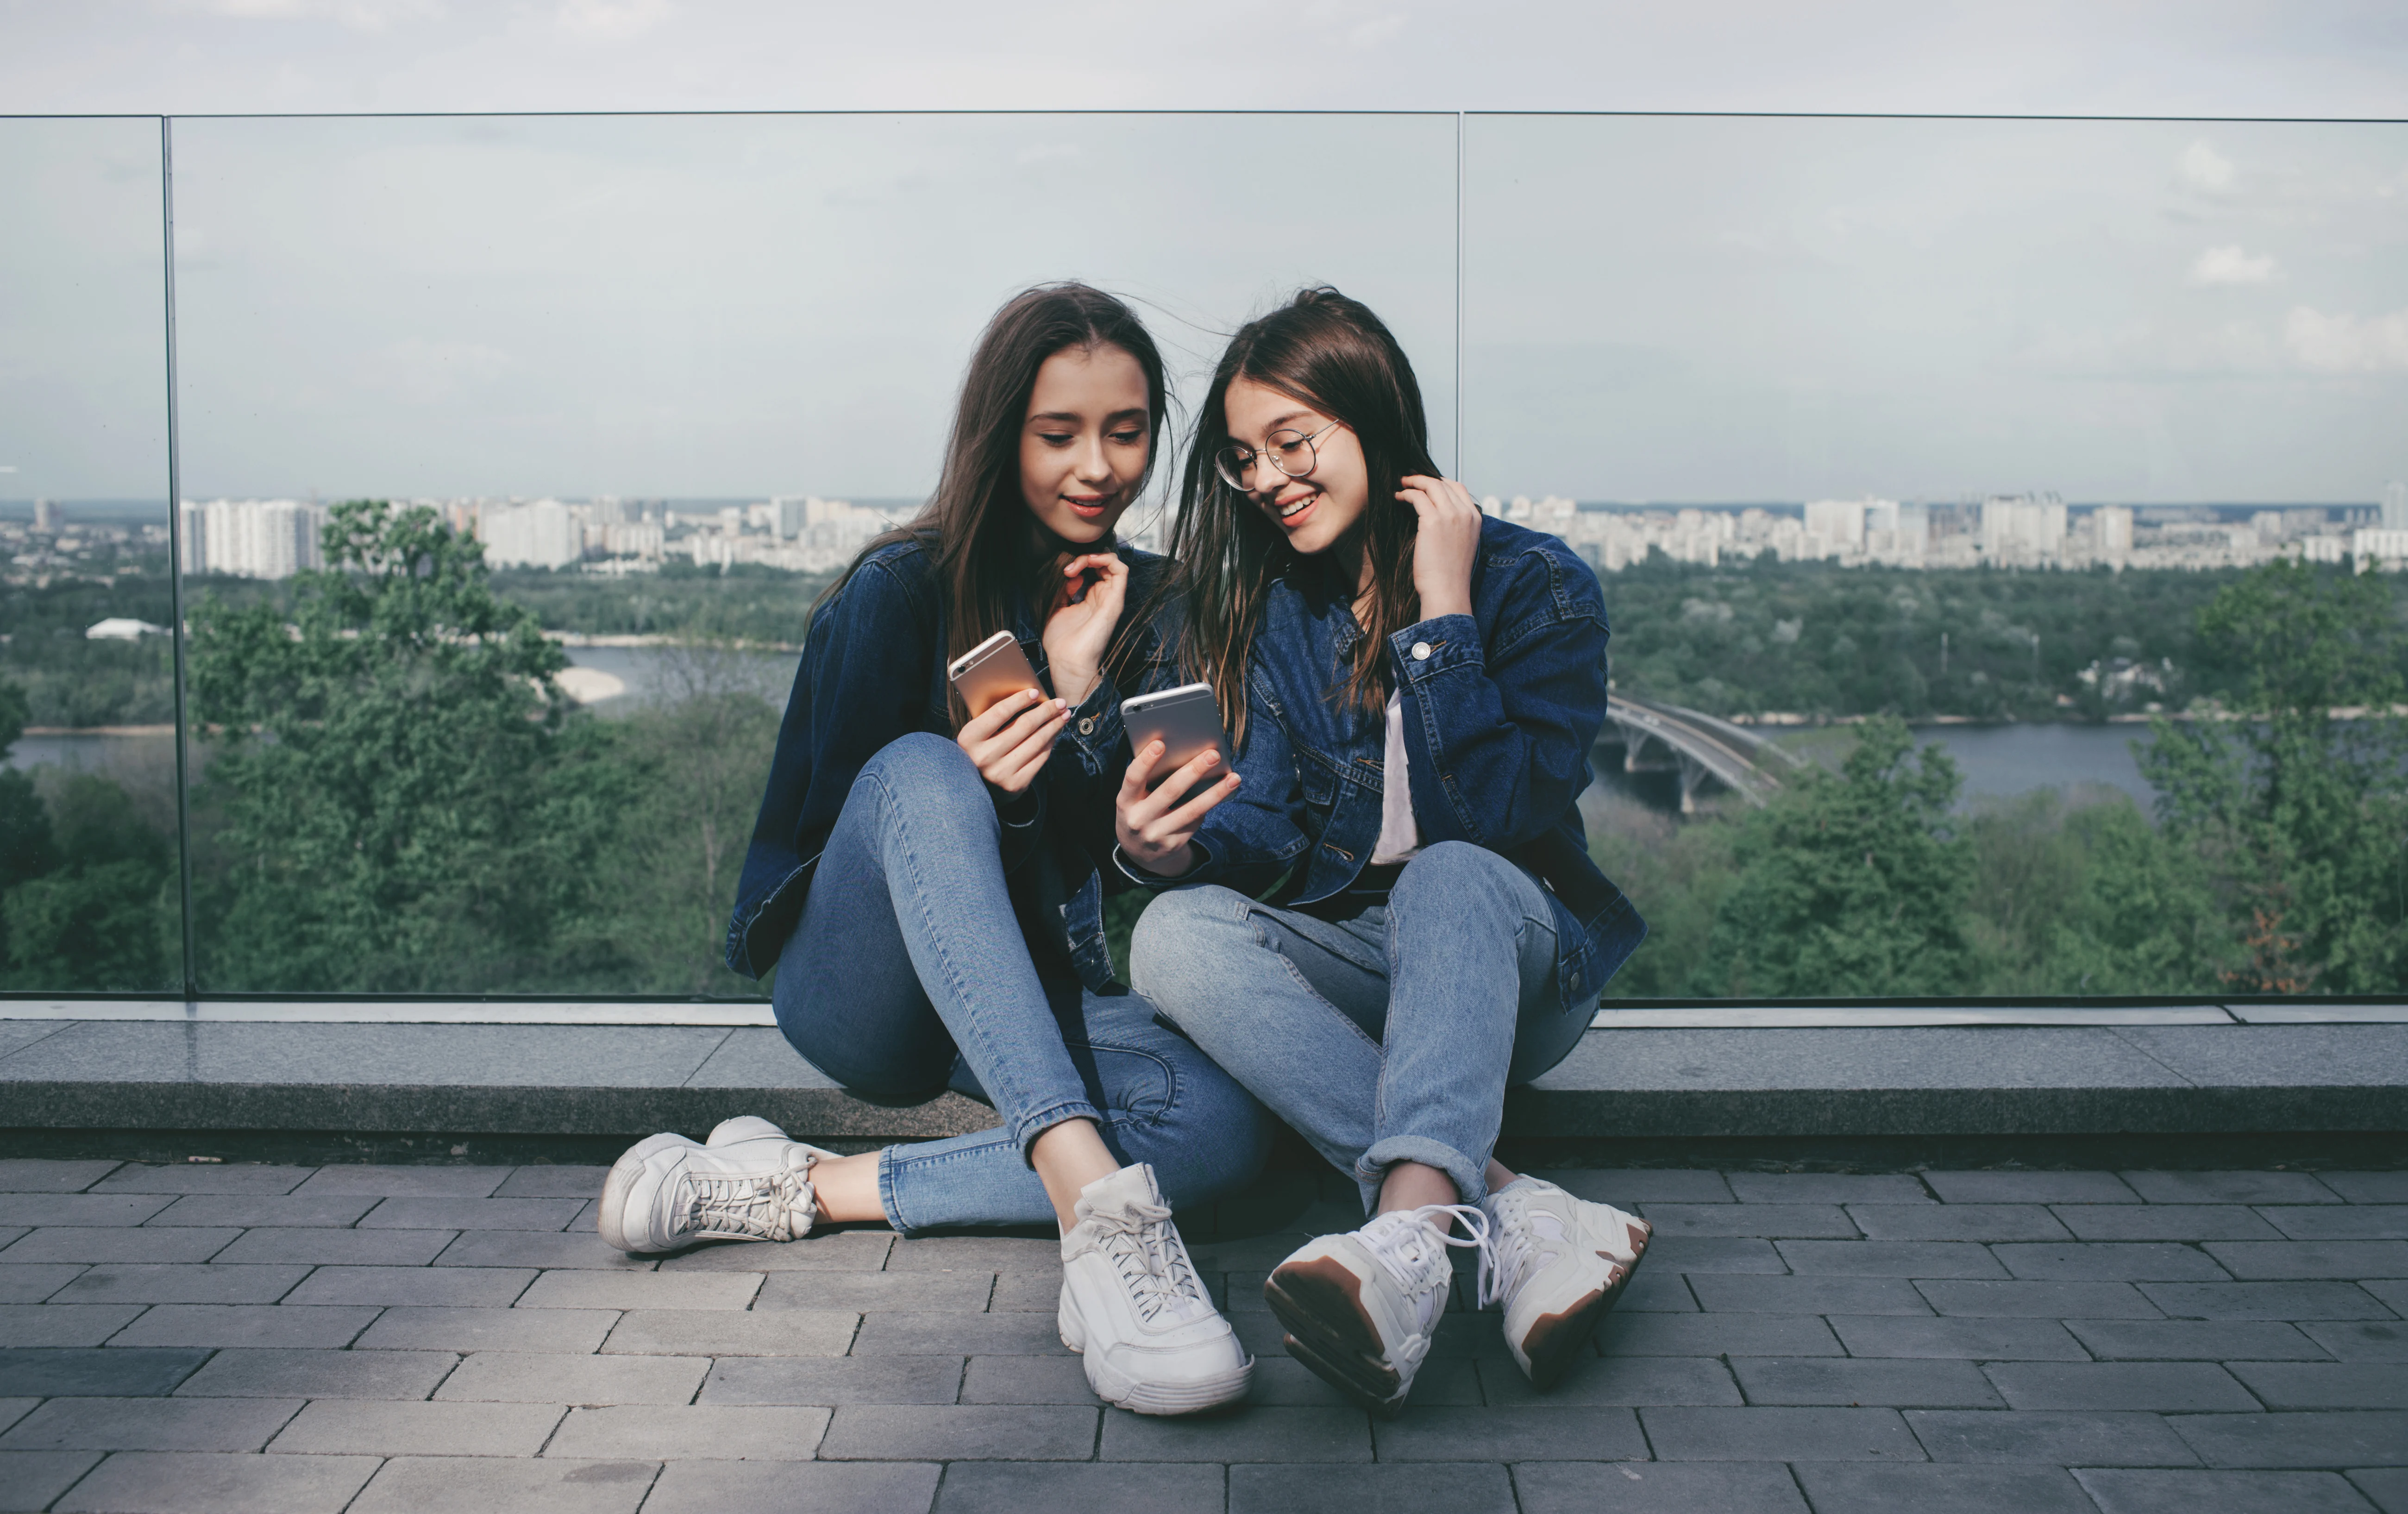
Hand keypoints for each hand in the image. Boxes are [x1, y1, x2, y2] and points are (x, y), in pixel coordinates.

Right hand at [957, 686, 1067, 794]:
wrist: (974, 787)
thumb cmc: (978, 751)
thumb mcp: (976, 733)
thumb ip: (993, 717)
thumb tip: (1029, 698)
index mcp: (970, 738)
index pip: (1000, 712)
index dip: (1020, 700)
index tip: (1036, 692)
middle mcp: (984, 756)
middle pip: (1024, 726)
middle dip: (1046, 711)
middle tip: (1060, 702)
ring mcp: (1001, 772)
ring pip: (1036, 741)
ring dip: (1054, 726)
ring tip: (1063, 716)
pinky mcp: (1016, 784)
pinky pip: (1040, 758)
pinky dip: (1050, 743)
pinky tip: (1054, 733)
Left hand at [1040, 551, 1128, 706]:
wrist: (1067, 660)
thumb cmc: (1061, 642)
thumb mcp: (1056, 609)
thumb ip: (1063, 591)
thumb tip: (1070, 576)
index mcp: (1092, 599)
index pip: (1094, 570)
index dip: (1079, 564)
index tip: (1063, 572)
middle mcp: (1104, 598)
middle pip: (1104, 564)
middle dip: (1085, 558)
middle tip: (1069, 568)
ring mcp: (1111, 599)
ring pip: (1114, 563)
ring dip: (1095, 557)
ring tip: (1080, 563)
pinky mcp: (1115, 601)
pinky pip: (1121, 571)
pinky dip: (1106, 559)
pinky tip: (1090, 562)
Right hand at [1115, 740, 1240, 876]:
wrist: (1139, 852)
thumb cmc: (1140, 811)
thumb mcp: (1134, 798)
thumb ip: (1148, 780)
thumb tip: (1183, 753)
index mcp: (1125, 802)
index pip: (1133, 778)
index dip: (1145, 761)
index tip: (1160, 743)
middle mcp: (1138, 820)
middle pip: (1170, 791)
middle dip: (1194, 770)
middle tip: (1213, 754)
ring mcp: (1156, 835)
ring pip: (1192, 810)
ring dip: (1216, 793)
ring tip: (1234, 778)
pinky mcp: (1173, 845)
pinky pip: (1196, 821)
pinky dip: (1208, 805)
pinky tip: (1222, 793)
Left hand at [1396, 475, 1480, 620]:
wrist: (1447, 591)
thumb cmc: (1450, 574)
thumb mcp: (1463, 545)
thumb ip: (1457, 527)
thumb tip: (1438, 517)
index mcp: (1475, 519)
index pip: (1458, 488)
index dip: (1441, 481)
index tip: (1427, 482)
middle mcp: (1465, 513)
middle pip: (1444, 483)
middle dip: (1424, 478)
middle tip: (1409, 478)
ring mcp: (1450, 515)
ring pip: (1430, 485)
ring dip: (1414, 482)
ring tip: (1402, 484)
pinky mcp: (1432, 521)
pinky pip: (1417, 497)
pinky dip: (1406, 493)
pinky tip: (1398, 497)